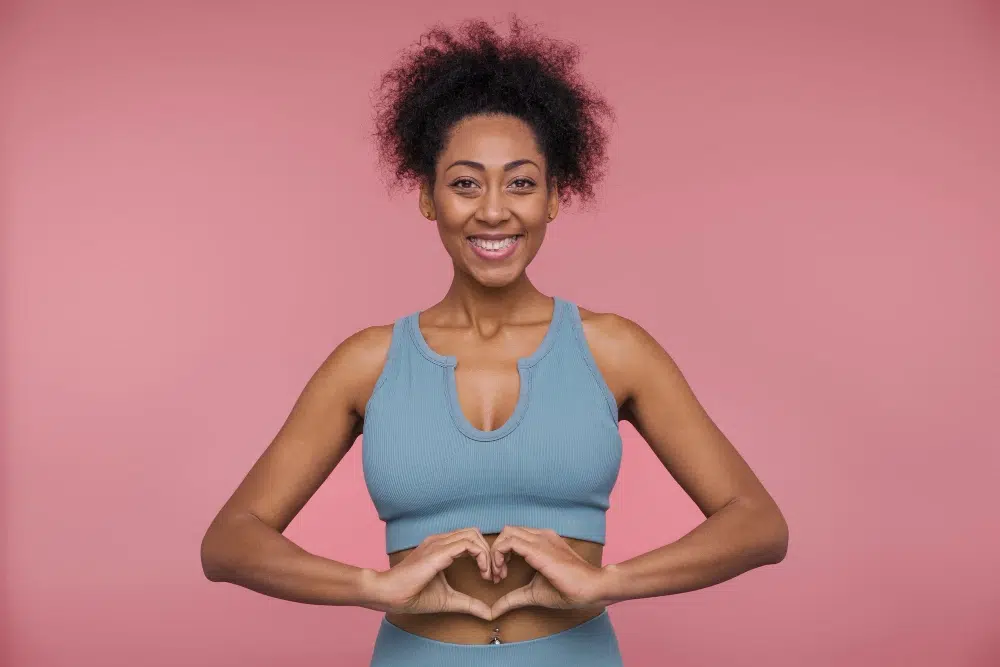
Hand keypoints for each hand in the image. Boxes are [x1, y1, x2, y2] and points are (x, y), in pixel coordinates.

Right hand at [366, 528, 494, 620]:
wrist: (390, 595)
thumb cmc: (413, 595)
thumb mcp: (449, 600)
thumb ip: (469, 604)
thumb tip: (490, 614)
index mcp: (441, 547)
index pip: (470, 539)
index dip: (485, 555)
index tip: (491, 577)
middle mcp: (441, 540)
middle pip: (475, 533)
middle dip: (490, 552)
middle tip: (495, 575)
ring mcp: (439, 543)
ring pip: (474, 535)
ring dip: (487, 554)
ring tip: (489, 575)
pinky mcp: (439, 551)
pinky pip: (468, 544)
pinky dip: (481, 556)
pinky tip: (483, 573)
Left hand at [489, 526, 613, 617]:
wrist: (591, 588)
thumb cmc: (568, 589)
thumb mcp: (532, 593)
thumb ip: (512, 598)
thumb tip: (493, 612)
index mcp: (541, 541)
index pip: (512, 537)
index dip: (501, 554)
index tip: (500, 577)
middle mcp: (540, 535)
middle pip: (506, 532)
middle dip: (495, 552)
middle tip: (496, 576)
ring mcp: (540, 539)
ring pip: (506, 533)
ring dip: (495, 553)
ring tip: (499, 575)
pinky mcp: (538, 548)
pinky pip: (509, 541)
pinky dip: (499, 555)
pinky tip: (502, 572)